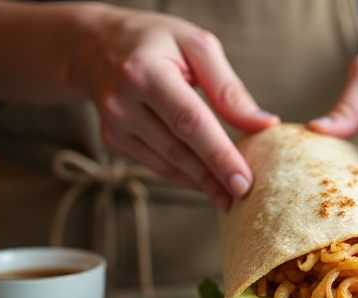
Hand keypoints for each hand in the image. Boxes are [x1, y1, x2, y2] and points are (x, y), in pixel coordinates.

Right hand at [75, 6, 278, 208]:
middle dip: (214, 177)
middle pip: (178, 149)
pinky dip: (183, 176)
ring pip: (167, 164)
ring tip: (230, 196)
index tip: (245, 181)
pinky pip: (156, 165)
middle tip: (245, 196)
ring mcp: (114, 125)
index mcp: (145, 72)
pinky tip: (206, 183)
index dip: (219, 155)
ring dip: (201, 183)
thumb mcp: (195, 45)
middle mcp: (122, 102)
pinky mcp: (113, 140)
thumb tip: (263, 125)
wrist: (94, 45)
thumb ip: (228, 87)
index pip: (190, 121)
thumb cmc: (156, 41)